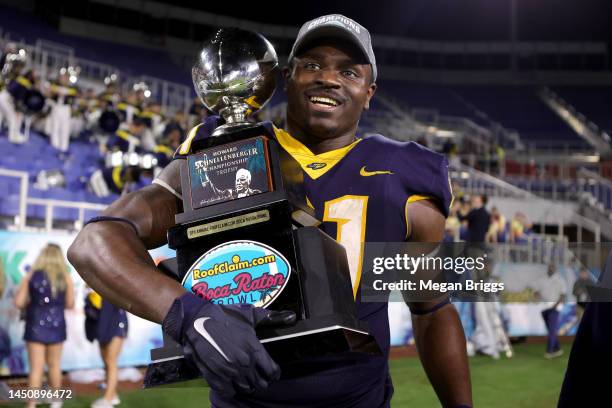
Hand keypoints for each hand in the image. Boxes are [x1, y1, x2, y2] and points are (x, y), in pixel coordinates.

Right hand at [163, 292, 295, 395]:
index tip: (272, 371)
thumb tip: (292, 317)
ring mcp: (229, 372)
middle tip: (259, 374)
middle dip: (262, 380)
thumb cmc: (225, 315)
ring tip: (245, 377)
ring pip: (245, 388)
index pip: (272, 371)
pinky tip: (231, 380)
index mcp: (254, 349)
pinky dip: (231, 388)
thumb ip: (272, 318)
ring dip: (247, 384)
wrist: (197, 320)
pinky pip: (228, 391)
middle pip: (260, 383)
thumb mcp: (250, 314)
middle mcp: (244, 364)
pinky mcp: (214, 376)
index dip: (274, 372)